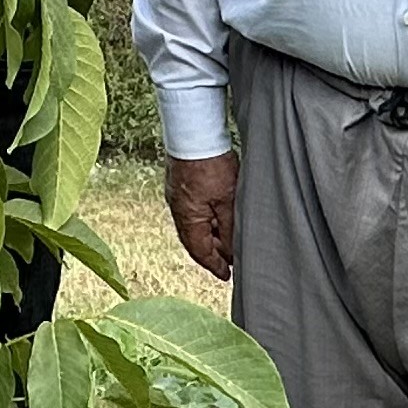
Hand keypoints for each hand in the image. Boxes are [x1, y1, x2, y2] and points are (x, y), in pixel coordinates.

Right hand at [166, 153, 238, 281]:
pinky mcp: (180, 184)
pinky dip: (206, 219)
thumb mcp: (228, 201)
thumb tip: (230, 253)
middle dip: (213, 252)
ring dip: (211, 234)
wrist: (194, 131)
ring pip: (195, 225)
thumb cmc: (211, 164)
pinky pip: (193, 211)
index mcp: (187, 219)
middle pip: (195, 240)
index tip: (226, 275)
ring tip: (228, 239)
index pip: (200, 251)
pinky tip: (218, 216)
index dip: (214, 265)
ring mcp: (176, 196)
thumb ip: (229, 230)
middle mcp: (177, 210)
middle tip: (231, 260)